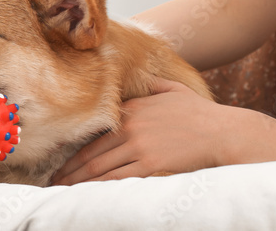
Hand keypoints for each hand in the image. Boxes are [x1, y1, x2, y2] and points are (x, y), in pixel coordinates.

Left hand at [49, 76, 231, 185]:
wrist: (221, 131)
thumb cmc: (201, 113)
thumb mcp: (174, 90)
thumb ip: (153, 85)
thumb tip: (144, 80)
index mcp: (134, 108)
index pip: (96, 133)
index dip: (77, 150)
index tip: (64, 162)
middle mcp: (132, 125)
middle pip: (91, 152)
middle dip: (70, 170)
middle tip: (53, 182)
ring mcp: (140, 145)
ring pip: (99, 167)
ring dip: (78, 181)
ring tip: (64, 191)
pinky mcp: (150, 163)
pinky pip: (117, 178)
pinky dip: (98, 187)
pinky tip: (88, 194)